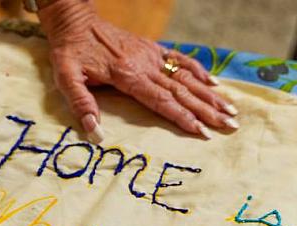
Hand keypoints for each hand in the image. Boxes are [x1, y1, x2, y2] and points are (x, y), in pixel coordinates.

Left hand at [39, 0, 238, 142]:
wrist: (74, 21)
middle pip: (182, 92)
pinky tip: (215, 82)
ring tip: (230, 110)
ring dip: (210, 95)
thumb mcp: (66, 77)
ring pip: (186, 78)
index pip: (162, 102)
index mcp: (128, 76)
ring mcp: (152, 56)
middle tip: (230, 125)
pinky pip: (180, 59)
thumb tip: (95, 132)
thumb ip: (81, 103)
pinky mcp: (152, 49)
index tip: (202, 133)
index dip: (183, 118)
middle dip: (207, 110)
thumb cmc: (69, 52)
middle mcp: (145, 65)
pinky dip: (199, 70)